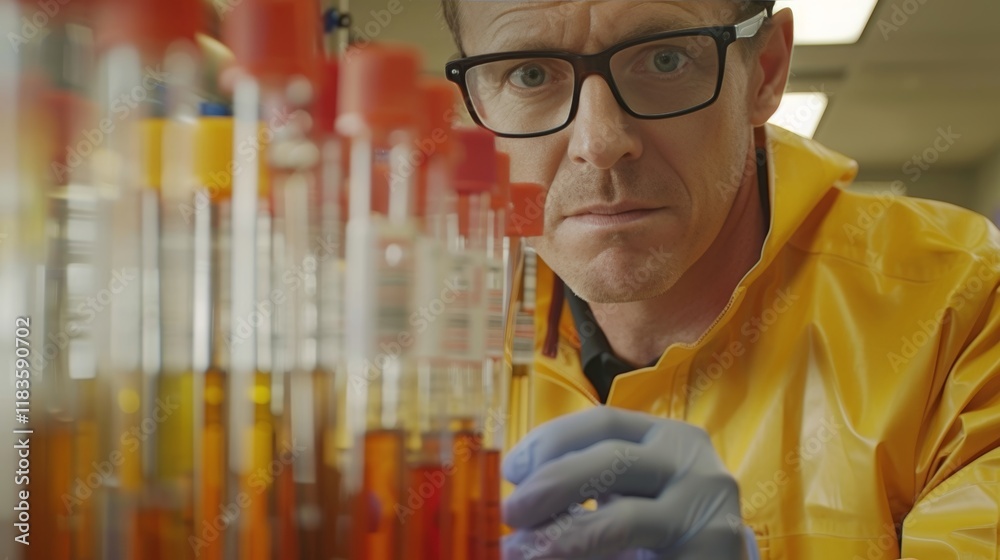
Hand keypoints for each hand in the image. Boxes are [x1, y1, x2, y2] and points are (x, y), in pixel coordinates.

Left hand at [502, 406, 751, 559]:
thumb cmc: (659, 533)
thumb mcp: (626, 497)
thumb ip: (585, 486)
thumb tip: (518, 491)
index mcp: (669, 438)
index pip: (604, 422)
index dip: (551, 441)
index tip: (511, 470)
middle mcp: (694, 466)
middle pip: (611, 460)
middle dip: (551, 484)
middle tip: (511, 512)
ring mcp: (706, 514)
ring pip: (622, 519)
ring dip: (560, 535)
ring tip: (520, 550)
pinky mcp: (708, 554)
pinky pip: (630, 555)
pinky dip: (586, 557)